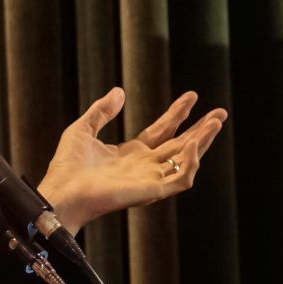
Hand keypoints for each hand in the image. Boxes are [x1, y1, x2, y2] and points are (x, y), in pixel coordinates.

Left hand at [37, 88, 226, 232]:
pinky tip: (195, 144)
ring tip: (215, 123)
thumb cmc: (67, 166)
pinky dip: (191, 163)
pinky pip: (180, 179)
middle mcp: (144, 167)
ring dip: (203, 142)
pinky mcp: (152, 191)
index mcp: (130, 154)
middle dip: (201, 129)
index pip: (162, 131)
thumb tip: (120, 91)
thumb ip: (101, 111)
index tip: (192, 96)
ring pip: (186, 161)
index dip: (178, 113)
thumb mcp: (83, 129)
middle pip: (180, 145)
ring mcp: (150, 179)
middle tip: (220, 112)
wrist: (62, 191)